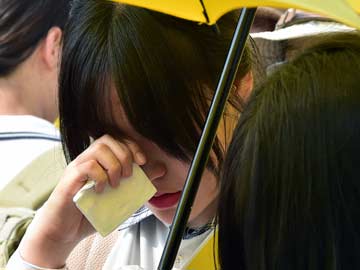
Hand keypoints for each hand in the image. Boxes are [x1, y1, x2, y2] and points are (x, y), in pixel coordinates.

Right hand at [19, 135, 145, 267]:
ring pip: (98, 149)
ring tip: (115, 184)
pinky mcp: (69, 179)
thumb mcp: (120, 195)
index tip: (143, 161)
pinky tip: (101, 190)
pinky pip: (86, 167)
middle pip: (108, 140)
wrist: (65, 231)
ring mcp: (77, 167)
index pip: (117, 139)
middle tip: (128, 176)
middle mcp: (87, 159)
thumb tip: (161, 169)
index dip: (132, 146)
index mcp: (99, 160)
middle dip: (125, 155)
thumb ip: (138, 181)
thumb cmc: (91, 212)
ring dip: (113, 165)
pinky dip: (100, 177)